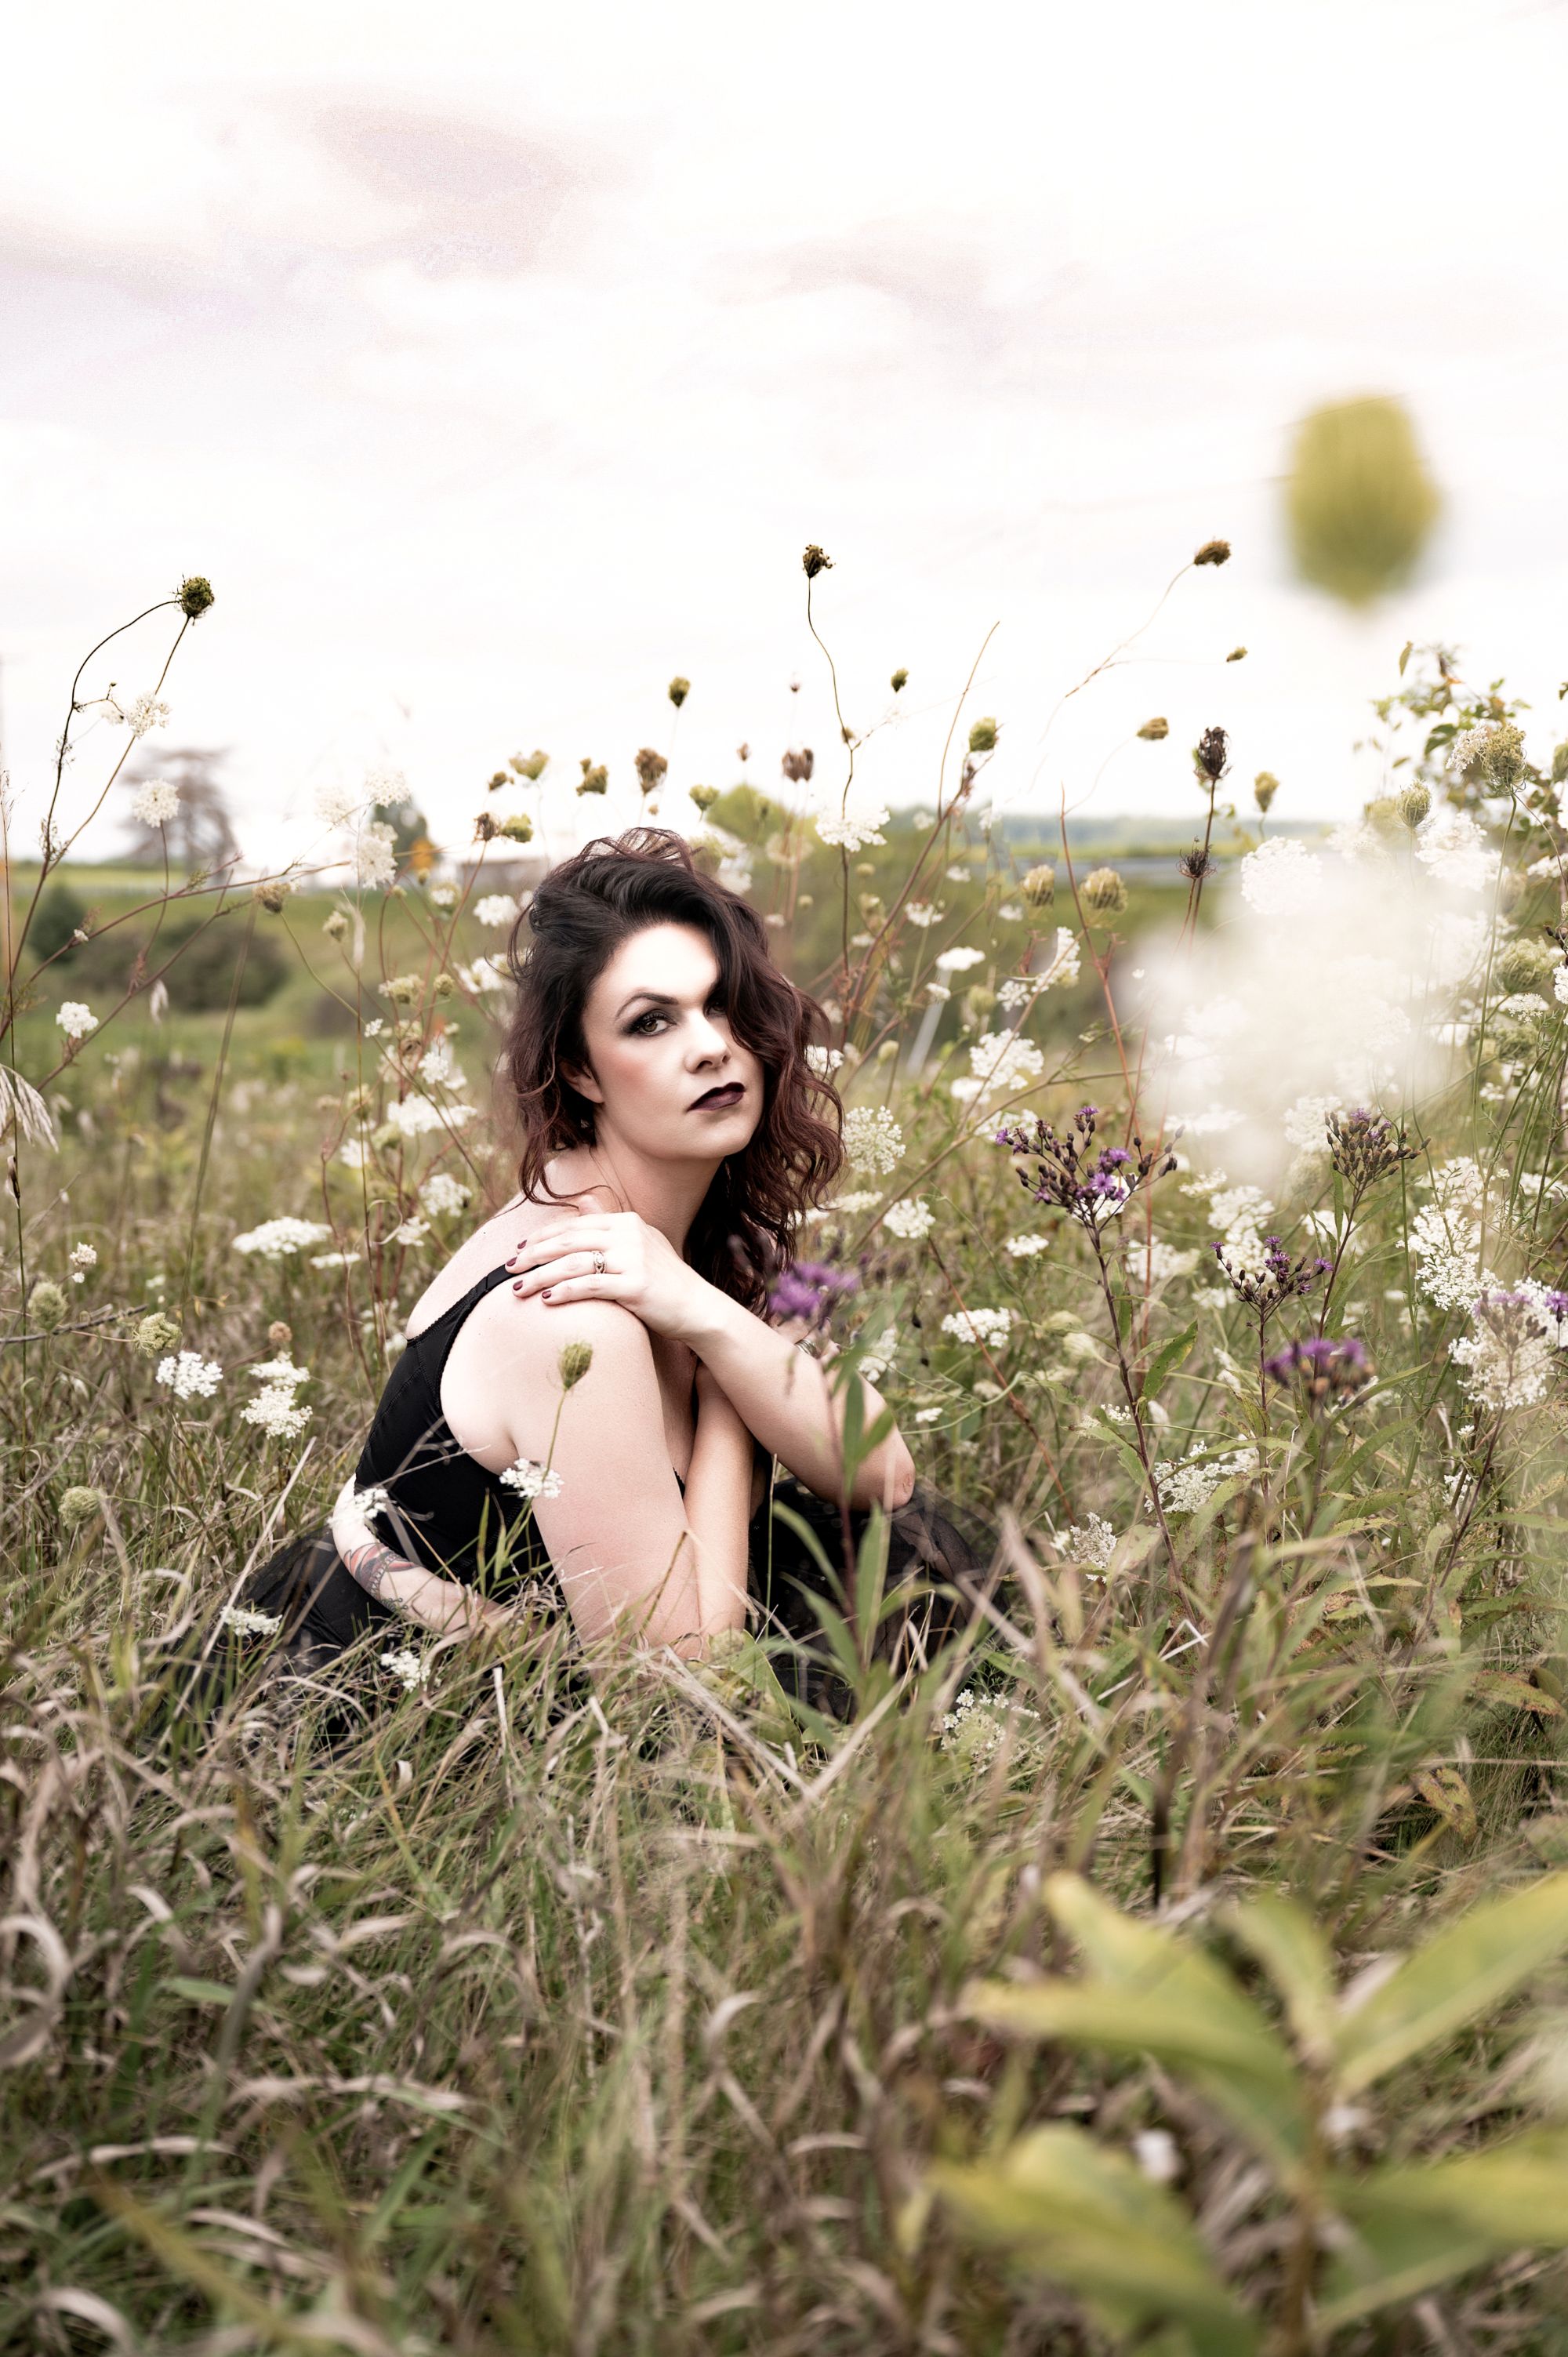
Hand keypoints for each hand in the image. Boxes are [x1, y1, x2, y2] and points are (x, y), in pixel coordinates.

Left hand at [506, 1209, 710, 1342]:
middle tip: (509, 1268)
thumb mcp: (642, 1244)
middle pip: (568, 1242)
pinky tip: (547, 1299)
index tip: (520, 1250)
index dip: (543, 1237)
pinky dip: (565, 1292)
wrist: (698, 1307)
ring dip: (541, 1276)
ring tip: (519, 1288)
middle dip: (534, 1255)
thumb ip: (611, 1228)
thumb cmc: (664, 1281)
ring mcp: (634, 1259)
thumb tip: (581, 1205)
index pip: (574, 1225)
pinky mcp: (636, 1285)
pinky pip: (590, 1286)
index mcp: (628, 1222)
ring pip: (573, 1264)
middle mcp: (630, 1235)